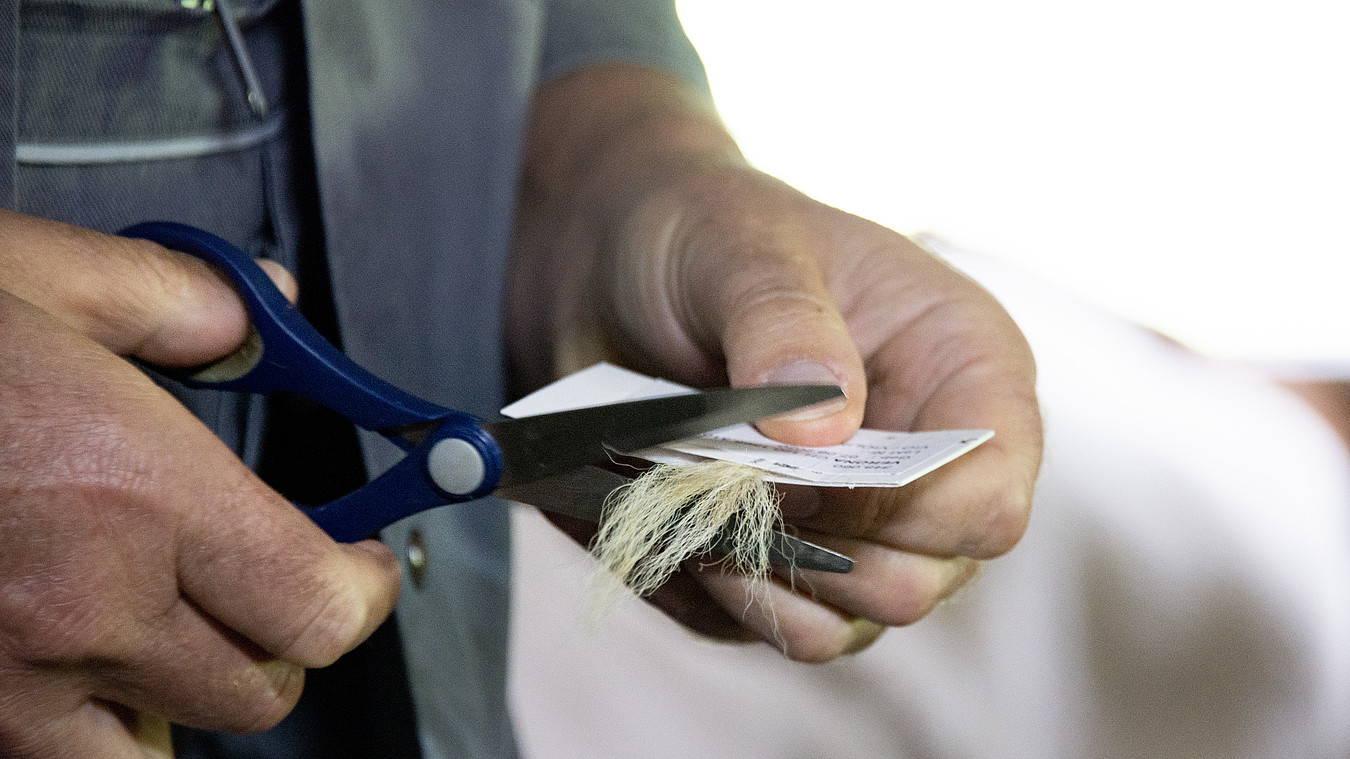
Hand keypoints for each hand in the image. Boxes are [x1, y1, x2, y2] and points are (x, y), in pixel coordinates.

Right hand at [0, 210, 400, 756]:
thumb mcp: (46, 274)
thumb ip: (185, 301)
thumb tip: (263, 318)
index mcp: (141, 497)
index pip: (318, 609)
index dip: (363, 590)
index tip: (362, 563)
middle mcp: (82, 609)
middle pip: (257, 692)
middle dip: (282, 639)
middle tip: (270, 584)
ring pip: (154, 757)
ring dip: (178, 703)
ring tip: (161, 633)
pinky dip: (82, 733)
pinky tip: (65, 664)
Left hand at [509, 66, 1041, 661]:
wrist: (610, 269)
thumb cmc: (702, 234)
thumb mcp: (740, 246)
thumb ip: (783, 321)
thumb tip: (820, 429)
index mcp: (962, 368)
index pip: (987, 495)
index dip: (900, 511)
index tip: (798, 476)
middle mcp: (929, 459)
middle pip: (925, 579)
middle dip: (824, 558)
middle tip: (732, 494)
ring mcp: (862, 521)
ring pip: (853, 623)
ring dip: (766, 587)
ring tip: (695, 516)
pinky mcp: (791, 558)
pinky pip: (774, 625)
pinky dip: (720, 598)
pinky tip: (676, 528)